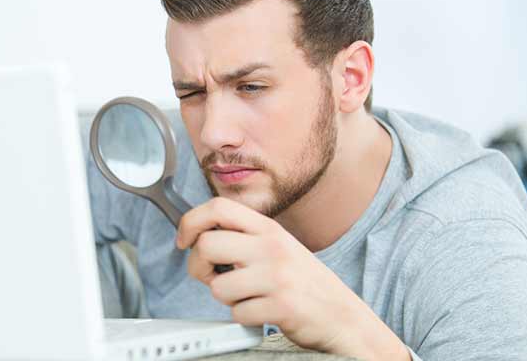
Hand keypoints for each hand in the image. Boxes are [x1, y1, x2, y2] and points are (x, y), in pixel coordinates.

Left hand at [176, 197, 409, 359]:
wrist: (342, 315)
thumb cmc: (304, 283)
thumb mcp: (277, 247)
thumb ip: (245, 237)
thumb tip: (199, 235)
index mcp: (269, 228)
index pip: (218, 207)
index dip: (191, 222)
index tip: (184, 241)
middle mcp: (272, 246)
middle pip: (208, 244)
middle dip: (198, 267)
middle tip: (211, 277)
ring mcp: (277, 276)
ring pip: (217, 286)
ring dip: (224, 298)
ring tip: (246, 297)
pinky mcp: (281, 305)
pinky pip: (237, 313)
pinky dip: (243, 318)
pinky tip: (261, 312)